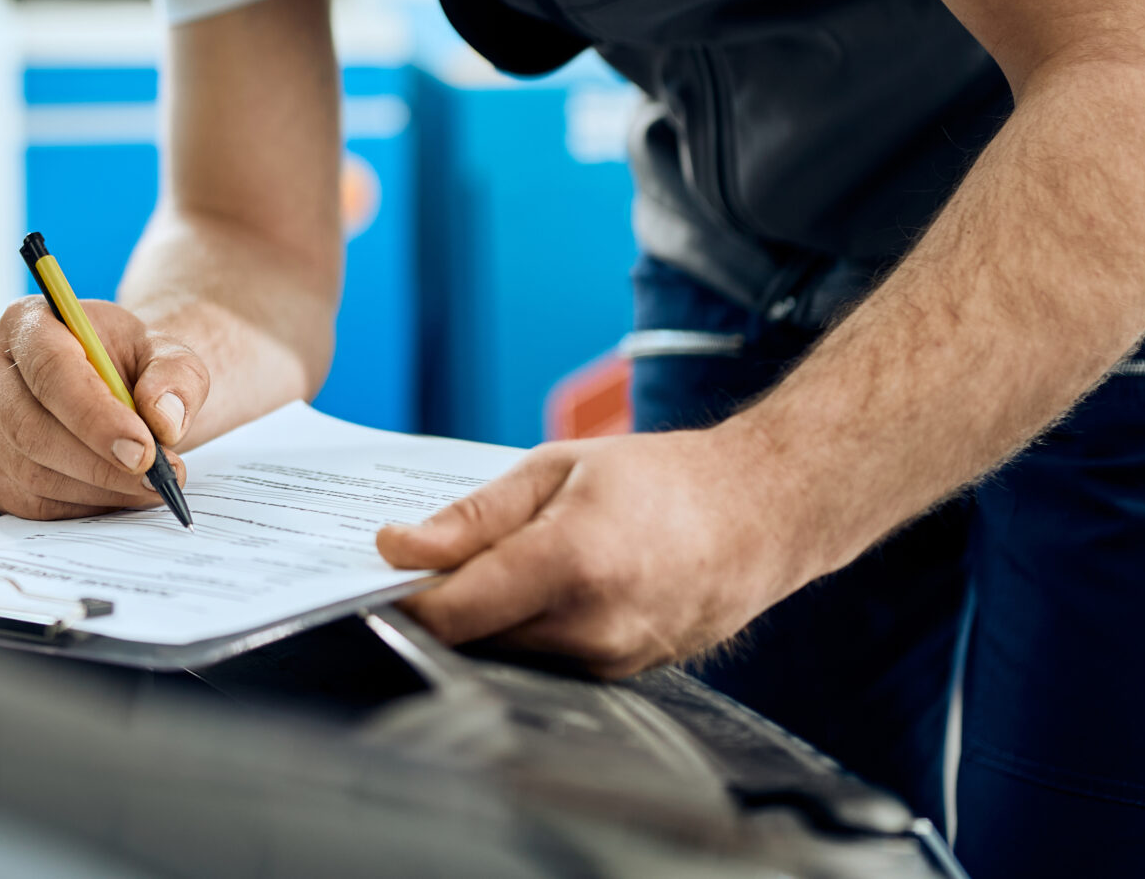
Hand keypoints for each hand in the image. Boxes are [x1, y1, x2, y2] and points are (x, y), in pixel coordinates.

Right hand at [0, 294, 206, 518]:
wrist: (116, 386)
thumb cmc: (133, 365)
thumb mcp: (168, 355)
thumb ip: (177, 377)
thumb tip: (164, 419)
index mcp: (28, 322)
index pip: (49, 370)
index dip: (94, 416)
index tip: (143, 450)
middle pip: (30, 427)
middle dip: (98, 463)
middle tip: (154, 478)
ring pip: (31, 471)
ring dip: (96, 488)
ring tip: (147, 486)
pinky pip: (28, 502)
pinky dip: (79, 507)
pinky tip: (115, 494)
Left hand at [377, 428, 812, 677]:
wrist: (763, 512)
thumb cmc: (662, 478)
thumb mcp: (554, 469)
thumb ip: (472, 517)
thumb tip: (399, 547)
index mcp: (569, 564)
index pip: (450, 613)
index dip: (403, 596)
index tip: (381, 569)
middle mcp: (592, 628)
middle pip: (473, 637)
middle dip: (444, 600)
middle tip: (433, 557)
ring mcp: (612, 662)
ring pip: (508, 652)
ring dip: (489, 615)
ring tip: (505, 561)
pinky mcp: (624, 676)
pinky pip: (548, 659)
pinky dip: (530, 627)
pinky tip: (547, 585)